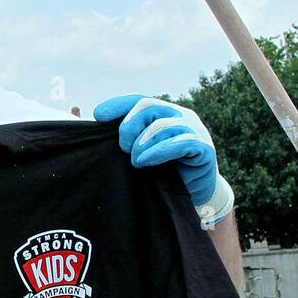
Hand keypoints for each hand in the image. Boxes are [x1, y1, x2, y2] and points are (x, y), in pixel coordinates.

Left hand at [93, 94, 233, 228]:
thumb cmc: (165, 174)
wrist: (195, 197)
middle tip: (123, 149)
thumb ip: (127, 141)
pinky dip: (158, 151)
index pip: (139, 100)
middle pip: (148, 106)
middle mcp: (180, 116)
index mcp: (164, 113)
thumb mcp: (142, 153)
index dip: (118, 105)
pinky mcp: (204, 148)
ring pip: (162, 124)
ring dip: (142, 144)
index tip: (98, 116)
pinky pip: (180, 142)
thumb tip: (93, 125)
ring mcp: (194, 129)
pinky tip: (145, 161)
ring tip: (136, 161)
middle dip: (128, 127)